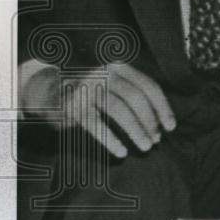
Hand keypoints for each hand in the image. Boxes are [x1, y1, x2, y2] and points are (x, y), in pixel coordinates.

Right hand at [19, 61, 175, 157]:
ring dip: (136, 131)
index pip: (148, 86)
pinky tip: (121, 152)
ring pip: (119, 110)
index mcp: (119, 67)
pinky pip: (96, 125)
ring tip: (145, 147)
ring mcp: (87, 87)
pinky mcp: (72, 105)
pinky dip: (111, 140)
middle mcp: (104, 73)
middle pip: (136, 97)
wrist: (48, 92)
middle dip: (150, 121)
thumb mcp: (114, 85)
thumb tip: (162, 123)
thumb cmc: (91, 93)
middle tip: (156, 140)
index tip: (171, 127)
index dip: (162, 107)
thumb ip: (135, 95)